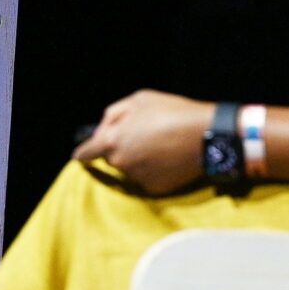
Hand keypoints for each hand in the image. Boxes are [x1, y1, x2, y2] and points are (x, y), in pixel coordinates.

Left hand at [71, 89, 212, 195]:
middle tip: (145, 135)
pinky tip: (169, 158)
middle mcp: (122, 163)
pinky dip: (154, 171)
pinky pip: (147, 179)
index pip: (86, 153)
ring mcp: (138, 178)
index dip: (83, 153)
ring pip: (131, 169)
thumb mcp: (140, 100)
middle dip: (121, 149)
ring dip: (139, 160)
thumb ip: (114, 115)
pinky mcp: (155, 189)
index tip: (81, 156)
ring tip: (162, 144)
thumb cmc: (173, 112)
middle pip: (112, 159)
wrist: (208, 135)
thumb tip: (101, 132)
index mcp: (113, 141)